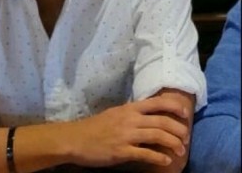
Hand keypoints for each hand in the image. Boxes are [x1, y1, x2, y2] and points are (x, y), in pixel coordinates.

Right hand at [66, 96, 189, 167]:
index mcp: (128, 108)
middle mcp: (130, 119)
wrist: (76, 138)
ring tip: (181, 150)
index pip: (156, 103)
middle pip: (161, 121)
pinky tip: (166, 161)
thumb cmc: (96, 126)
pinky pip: (145, 154)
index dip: (173, 107)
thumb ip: (132, 114)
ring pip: (157, 136)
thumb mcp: (115, 114)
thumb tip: (150, 117)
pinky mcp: (122, 151)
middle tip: (186, 137)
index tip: (185, 113)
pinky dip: (159, 157)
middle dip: (178, 129)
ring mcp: (126, 135)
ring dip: (173, 143)